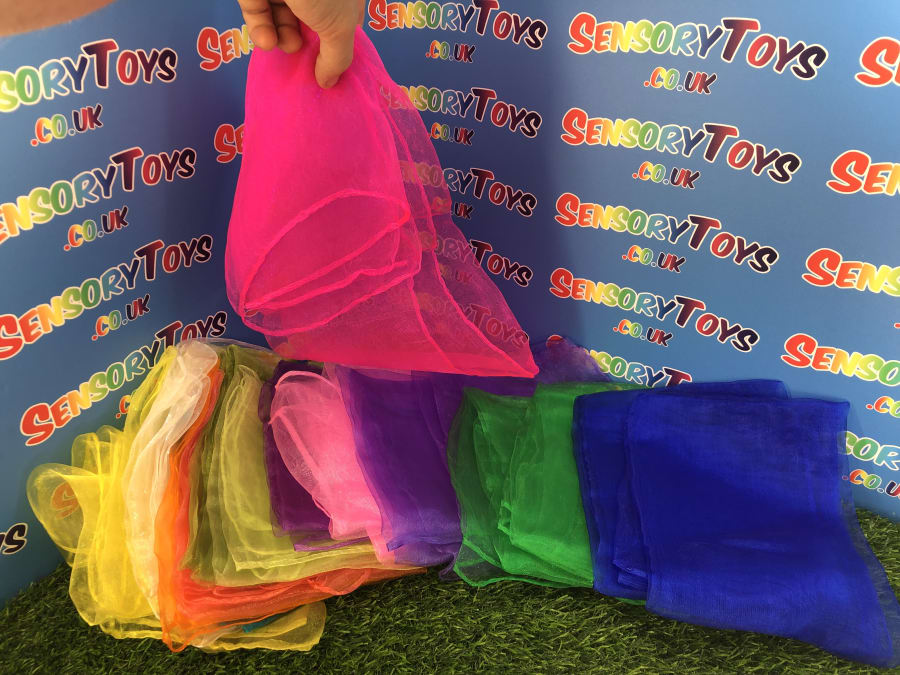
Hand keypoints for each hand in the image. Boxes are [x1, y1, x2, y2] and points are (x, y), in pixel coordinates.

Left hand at [237, 0, 363, 88]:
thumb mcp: (339, 26)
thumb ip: (337, 58)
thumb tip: (329, 82)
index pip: (345, 20)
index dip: (337, 43)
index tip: (328, 67)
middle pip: (311, 20)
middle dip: (305, 43)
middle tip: (302, 59)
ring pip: (282, 16)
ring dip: (281, 37)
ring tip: (281, 46)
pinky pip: (259, 8)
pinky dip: (261, 27)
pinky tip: (265, 41)